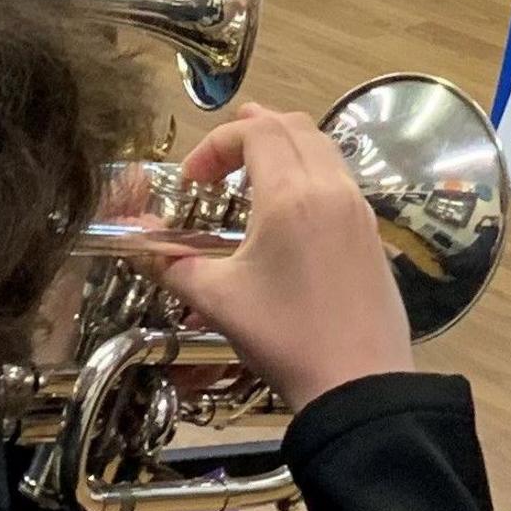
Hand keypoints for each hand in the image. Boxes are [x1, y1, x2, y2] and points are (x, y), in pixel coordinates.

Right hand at [152, 105, 413, 415]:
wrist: (358, 383)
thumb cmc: (284, 337)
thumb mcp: (218, 300)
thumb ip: (173, 263)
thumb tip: (138, 241)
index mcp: (292, 195)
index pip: (255, 132)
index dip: (216, 143)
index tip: (192, 180)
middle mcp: (332, 189)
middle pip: (294, 127)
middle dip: (251, 131)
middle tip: (219, 159)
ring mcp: (359, 209)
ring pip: (323, 148)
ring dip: (284, 147)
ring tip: (252, 171)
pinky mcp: (372, 233)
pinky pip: (340, 179)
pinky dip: (310, 172)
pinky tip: (289, 208)